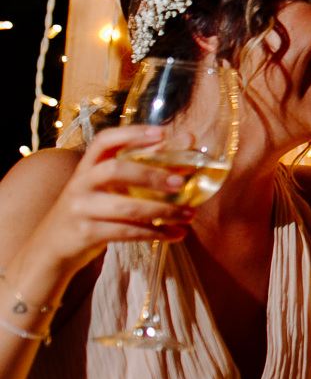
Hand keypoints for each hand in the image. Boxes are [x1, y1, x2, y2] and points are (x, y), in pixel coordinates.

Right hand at [30, 127, 193, 270]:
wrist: (53, 245)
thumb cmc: (93, 207)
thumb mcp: (105, 184)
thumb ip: (140, 164)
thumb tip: (189, 141)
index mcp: (88, 165)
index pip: (106, 140)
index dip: (133, 134)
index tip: (163, 133)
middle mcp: (81, 183)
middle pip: (115, 170)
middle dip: (152, 174)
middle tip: (182, 182)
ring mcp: (81, 209)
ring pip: (127, 208)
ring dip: (164, 211)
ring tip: (189, 215)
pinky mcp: (87, 234)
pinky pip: (127, 233)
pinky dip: (156, 233)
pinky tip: (177, 234)